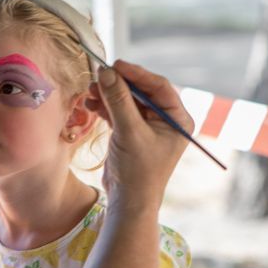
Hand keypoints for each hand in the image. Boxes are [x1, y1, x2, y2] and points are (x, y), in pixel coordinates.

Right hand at [85, 62, 192, 208]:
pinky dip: (105, 107)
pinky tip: (91, 103)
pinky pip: (119, 112)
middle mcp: (166, 121)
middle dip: (118, 84)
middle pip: (141, 91)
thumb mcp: (129, 131)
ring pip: (127, 101)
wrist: (128, 201)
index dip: (137, 74)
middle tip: (99, 75)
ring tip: (89, 91)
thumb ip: (118, 100)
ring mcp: (148, 127)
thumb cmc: (137, 171)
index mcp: (178, 119)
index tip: (115, 65)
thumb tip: (106, 72)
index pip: (159, 86)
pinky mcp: (132, 133)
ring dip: (108, 95)